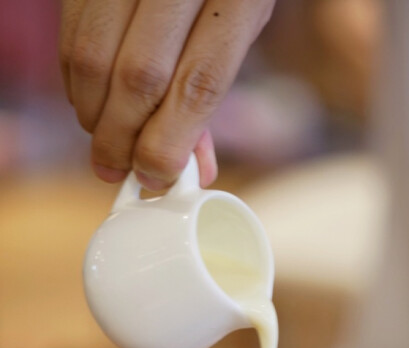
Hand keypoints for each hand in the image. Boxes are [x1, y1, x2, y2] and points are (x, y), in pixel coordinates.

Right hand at [59, 0, 274, 189]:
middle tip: (117, 171)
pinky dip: (76, 76)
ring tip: (105, 142)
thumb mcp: (245, 17)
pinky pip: (72, 29)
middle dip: (124, 137)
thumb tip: (192, 167)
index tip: (156, 177)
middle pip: (139, 76)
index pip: (200, 83)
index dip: (171, 141)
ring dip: (94, 113)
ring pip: (93, 54)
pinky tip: (91, 100)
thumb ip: (213, 83)